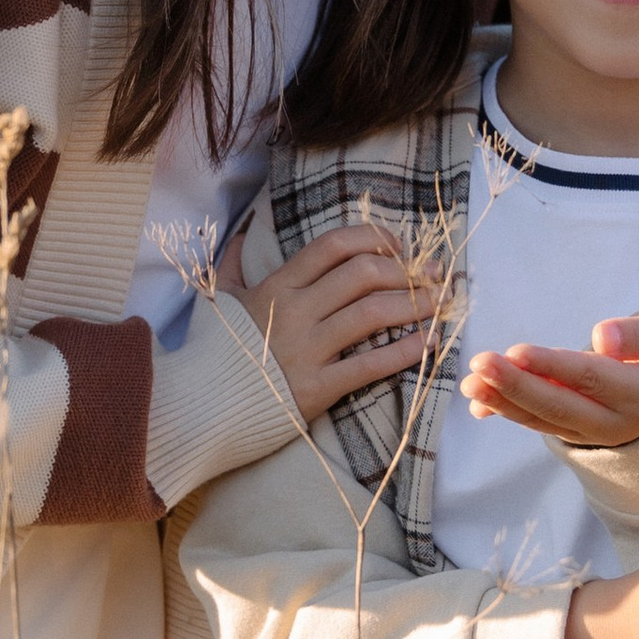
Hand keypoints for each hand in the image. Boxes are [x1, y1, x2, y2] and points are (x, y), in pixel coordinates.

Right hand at [220, 223, 430, 427]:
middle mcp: (295, 311)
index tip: (399, 245)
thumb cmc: (212, 352)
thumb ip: (232, 264)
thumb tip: (243, 231)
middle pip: (363, 274)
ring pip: (372, 314)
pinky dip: (404, 352)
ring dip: (415, 305)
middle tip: (433, 275)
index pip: (334, 245)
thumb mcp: (218, 300)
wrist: (198, 407)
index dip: (374, 238)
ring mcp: (307, 349)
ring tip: (440, 304)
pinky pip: (369, 365)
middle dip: (406, 271)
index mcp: (277, 286)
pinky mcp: (316, 388)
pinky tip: (427, 343)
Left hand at [462, 306, 638, 447]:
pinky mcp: (573, 434)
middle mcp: (616, 422)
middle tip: (480, 364)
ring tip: (470, 382)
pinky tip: (476, 400)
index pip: (592, 378)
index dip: (553, 366)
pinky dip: (506, 411)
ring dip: (503, 401)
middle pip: (560, 405)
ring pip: (543, 419)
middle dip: (517, 386)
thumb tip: (602, 337)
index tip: (517, 352)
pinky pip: (537, 423)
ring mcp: (592, 434)